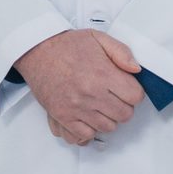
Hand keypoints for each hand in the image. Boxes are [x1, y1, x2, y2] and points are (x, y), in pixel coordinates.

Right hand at [15, 30, 143, 146]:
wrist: (36, 50)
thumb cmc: (67, 45)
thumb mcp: (98, 38)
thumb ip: (121, 52)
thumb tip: (136, 70)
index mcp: (103, 73)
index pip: (135, 96)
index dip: (133, 92)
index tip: (125, 87)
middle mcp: (91, 93)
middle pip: (124, 115)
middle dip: (122, 106)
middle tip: (112, 96)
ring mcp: (77, 107)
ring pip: (108, 127)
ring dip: (107, 118)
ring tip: (98, 104)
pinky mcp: (62, 116)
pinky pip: (85, 136)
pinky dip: (88, 129)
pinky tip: (86, 116)